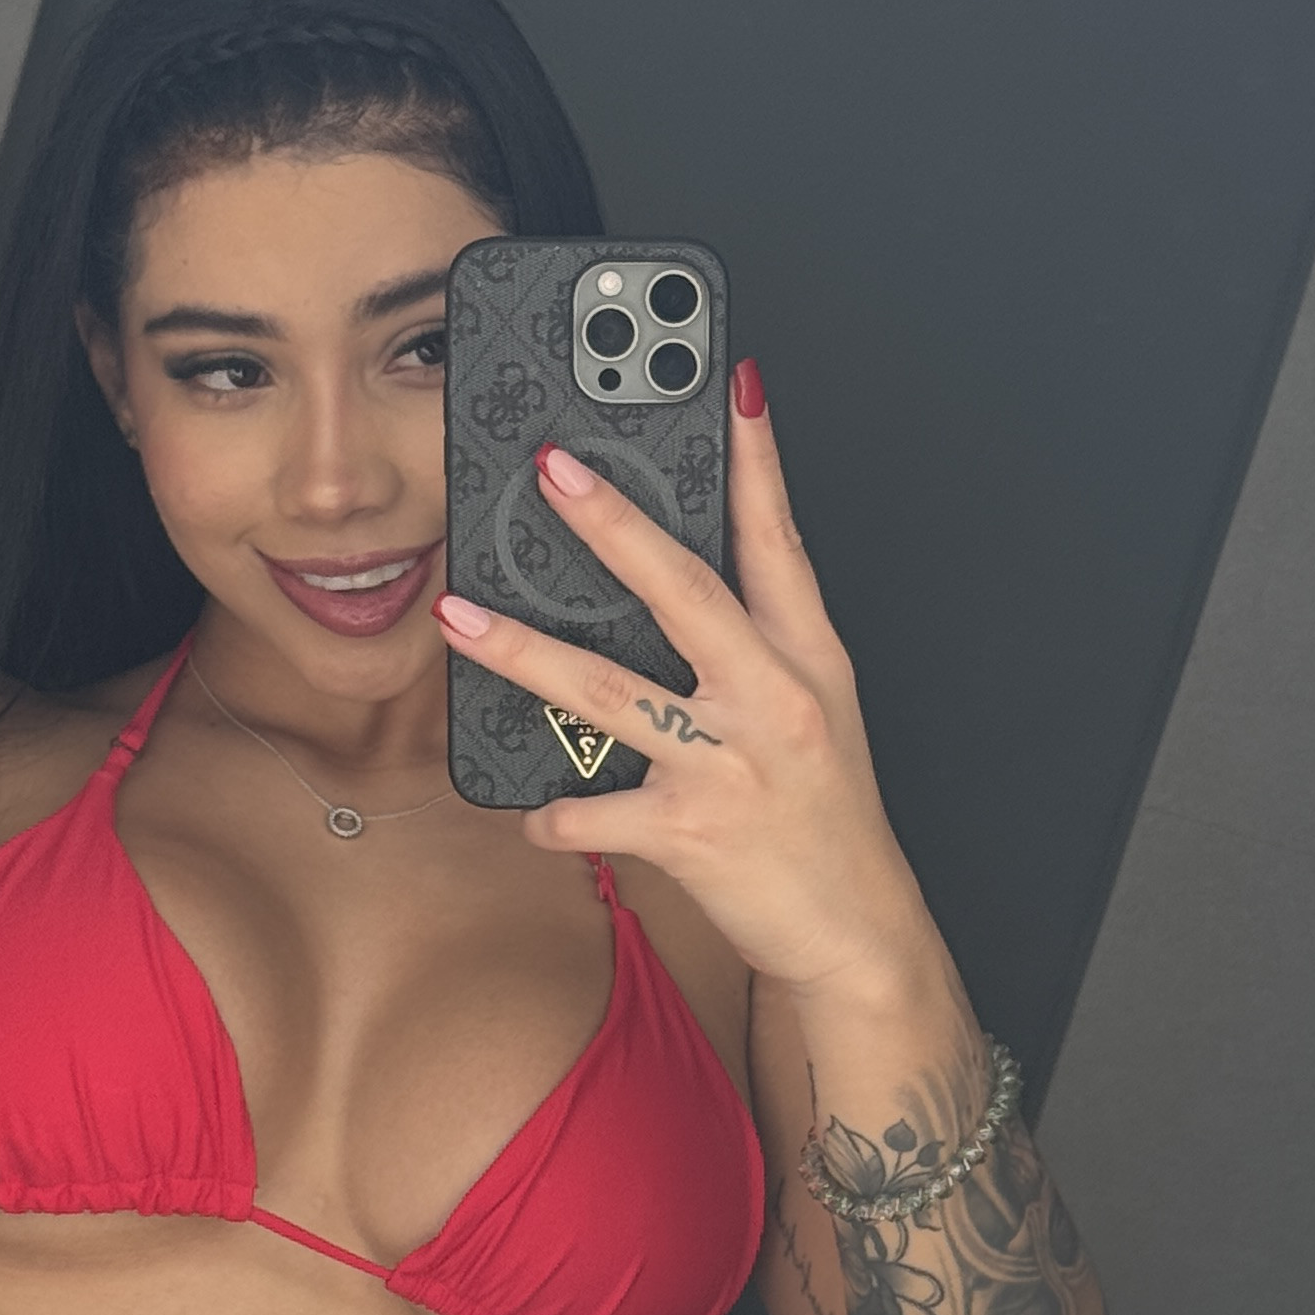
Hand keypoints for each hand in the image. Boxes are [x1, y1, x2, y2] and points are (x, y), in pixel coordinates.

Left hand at [437, 361, 951, 1013]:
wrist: (856, 933)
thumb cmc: (824, 818)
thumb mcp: (814, 711)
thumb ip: (756, 643)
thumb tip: (675, 576)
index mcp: (806, 658)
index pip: (780, 539)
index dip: (757, 457)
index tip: (730, 380)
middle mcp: (772, 700)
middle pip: (685, 591)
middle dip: (613, 525)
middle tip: (553, 467)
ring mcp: (730, 765)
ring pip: (609, 694)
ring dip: (523, 652)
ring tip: (458, 617)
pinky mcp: (691, 833)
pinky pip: (595, 814)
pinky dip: (554, 814)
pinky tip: (531, 812)